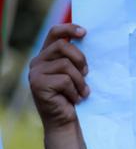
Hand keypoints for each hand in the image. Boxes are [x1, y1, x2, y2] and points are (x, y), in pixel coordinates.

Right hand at [29, 24, 91, 148]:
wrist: (64, 120)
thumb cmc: (73, 96)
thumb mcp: (75, 74)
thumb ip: (75, 59)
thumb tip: (86, 39)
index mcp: (46, 56)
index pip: (55, 33)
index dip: (69, 28)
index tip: (84, 32)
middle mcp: (37, 62)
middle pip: (63, 46)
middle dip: (81, 59)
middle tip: (87, 73)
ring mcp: (35, 73)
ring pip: (66, 65)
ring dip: (80, 80)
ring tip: (81, 91)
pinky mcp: (38, 84)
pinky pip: (65, 80)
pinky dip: (75, 91)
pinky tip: (74, 99)